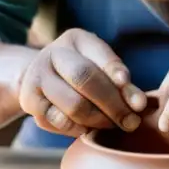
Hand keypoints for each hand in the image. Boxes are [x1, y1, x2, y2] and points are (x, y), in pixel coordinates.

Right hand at [16, 28, 146, 136]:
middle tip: (131, 122)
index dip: (118, 74)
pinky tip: (89, 129)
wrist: (39, 76)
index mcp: (75, 39)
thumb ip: (121, 82)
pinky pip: (58, 122)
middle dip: (113, 105)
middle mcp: (53, 53)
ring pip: (73, 105)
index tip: (138, 99)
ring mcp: (37, 76)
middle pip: (85, 79)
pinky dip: (77, 129)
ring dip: (98, 120)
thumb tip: (139, 106)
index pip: (101, 55)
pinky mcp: (28, 101)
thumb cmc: (81, 70)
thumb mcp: (101, 66)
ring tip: (113, 125)